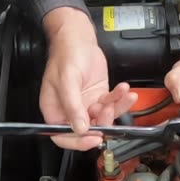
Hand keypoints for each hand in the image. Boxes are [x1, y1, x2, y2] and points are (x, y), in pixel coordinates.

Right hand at [40, 8, 137, 150]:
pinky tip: (124, 90)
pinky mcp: (99, 97)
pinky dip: (120, 99)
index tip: (94, 138)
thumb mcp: (67, 81)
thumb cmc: (66, 55)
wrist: (78, 39)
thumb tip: (80, 129)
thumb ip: (73, 106)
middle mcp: (71, 111)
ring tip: (122, 95)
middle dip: (102, 122)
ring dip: (115, 109)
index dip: (78, 141)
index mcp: (55, 111)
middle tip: (109, 110)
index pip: (63, 136)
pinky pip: (111, 104)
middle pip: (87, 129)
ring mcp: (86, 105)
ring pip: (103, 117)